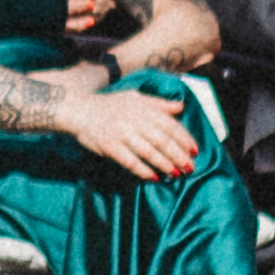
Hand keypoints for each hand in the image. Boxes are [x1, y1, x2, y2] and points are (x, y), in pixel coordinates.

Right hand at [63, 82, 200, 187]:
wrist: (79, 110)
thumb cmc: (110, 105)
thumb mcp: (135, 97)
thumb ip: (158, 104)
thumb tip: (180, 107)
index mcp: (143, 108)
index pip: (170, 125)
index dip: (184, 139)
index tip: (195, 150)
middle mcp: (134, 120)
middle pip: (162, 140)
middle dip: (179, 155)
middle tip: (190, 167)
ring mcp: (122, 134)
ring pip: (149, 152)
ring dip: (165, 164)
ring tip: (176, 174)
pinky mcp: (110, 146)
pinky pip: (130, 161)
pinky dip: (143, 170)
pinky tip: (153, 177)